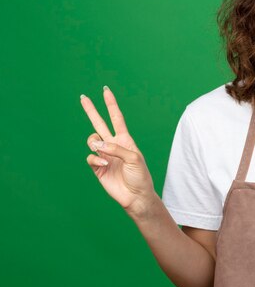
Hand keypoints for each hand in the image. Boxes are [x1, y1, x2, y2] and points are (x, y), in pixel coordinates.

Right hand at [80, 86, 154, 212]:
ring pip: (92, 141)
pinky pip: (90, 157)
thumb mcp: (133, 158)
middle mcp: (113, 145)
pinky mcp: (98, 168)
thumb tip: (97, 144)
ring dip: (95, 144)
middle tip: (83, 97)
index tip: (106, 90)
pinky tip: (105, 165)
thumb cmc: (139, 176)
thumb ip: (116, 148)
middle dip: (91, 110)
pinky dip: (96, 159)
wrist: (135, 196)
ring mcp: (104, 156)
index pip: (116, 118)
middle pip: (99, 123)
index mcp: (125, 139)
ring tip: (103, 152)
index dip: (111, 104)